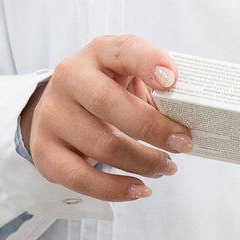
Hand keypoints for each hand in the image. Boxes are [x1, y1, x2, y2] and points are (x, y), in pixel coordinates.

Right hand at [18, 35, 192, 203]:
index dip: (148, 62)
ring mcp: (52, 115)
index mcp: (99, 52)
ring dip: (142, 162)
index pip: (124, 50)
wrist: (60, 107)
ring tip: (167, 167)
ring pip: (100, 144)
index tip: (172, 80)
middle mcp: (70, 78)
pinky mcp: (44, 150)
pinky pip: (79, 177)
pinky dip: (114, 188)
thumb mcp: (130, 76)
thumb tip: (195, 119)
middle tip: (183, 144)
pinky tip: (139, 189)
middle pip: (107, 103)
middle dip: (152, 128)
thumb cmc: (109, 90)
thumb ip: (156, 88)